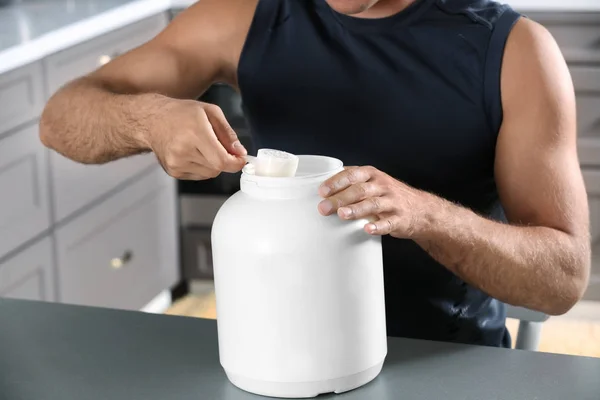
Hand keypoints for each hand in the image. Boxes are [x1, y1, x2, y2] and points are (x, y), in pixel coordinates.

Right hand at [145, 98, 246, 179]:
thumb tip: (240, 152)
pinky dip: (202, 166)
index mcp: (194, 132)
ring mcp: (176, 163)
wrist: (151, 120)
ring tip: (202, 146)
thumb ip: (228, 133)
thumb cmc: (180, 113)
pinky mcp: (173, 171)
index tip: (241, 159)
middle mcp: (183, 150)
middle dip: (225, 160)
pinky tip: (193, 152)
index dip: (236, 163)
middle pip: (217, 168)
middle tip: (220, 146)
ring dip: (213, 163)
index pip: (221, 160)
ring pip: (209, 173)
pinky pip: (198, 175)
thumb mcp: (210, 112)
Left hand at [317, 166, 439, 237]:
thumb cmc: (389, 195)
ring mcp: (392, 202)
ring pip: (373, 204)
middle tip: (324, 208)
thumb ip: (352, 183)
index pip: (352, 175)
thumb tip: (323, 189)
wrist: (421, 209)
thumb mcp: (373, 182)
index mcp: (372, 175)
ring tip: (342, 215)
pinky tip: (367, 229)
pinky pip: (388, 223)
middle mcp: (382, 186)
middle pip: (359, 190)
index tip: (322, 191)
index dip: (336, 182)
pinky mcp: (400, 219)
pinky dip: (378, 227)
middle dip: (340, 199)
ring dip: (356, 209)